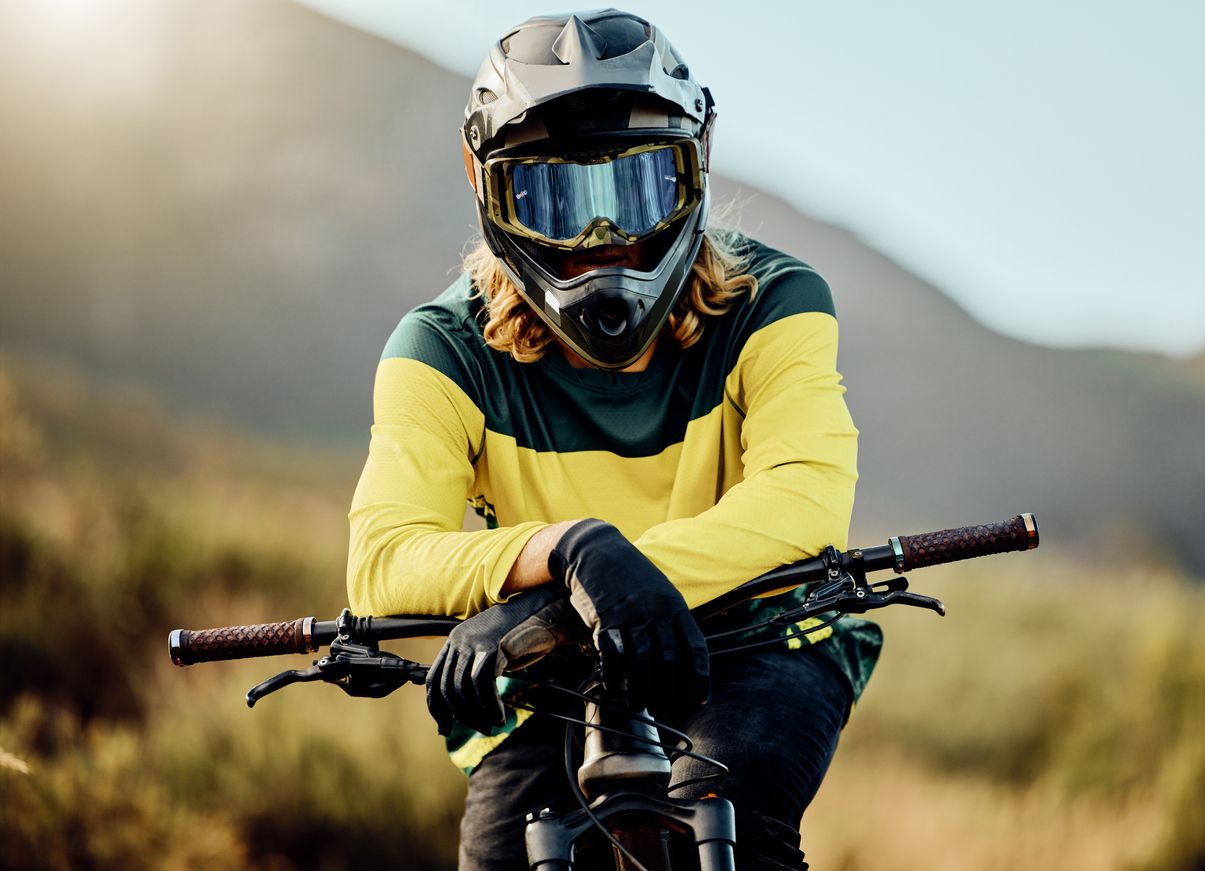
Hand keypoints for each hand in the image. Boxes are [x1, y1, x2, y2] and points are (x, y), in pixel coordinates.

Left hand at [425, 584, 582, 735]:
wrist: (545, 615)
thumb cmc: (519, 638)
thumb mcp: (489, 653)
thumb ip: (472, 671)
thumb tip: (461, 707)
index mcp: (454, 641)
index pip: (433, 679)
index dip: (437, 708)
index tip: (445, 728)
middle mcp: (459, 640)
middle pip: (448, 687)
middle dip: (461, 715)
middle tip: (479, 729)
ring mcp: (475, 643)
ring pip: (463, 688)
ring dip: (476, 714)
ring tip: (491, 726)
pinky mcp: (492, 648)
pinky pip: (482, 684)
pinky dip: (490, 706)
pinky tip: (499, 716)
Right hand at [548, 519, 709, 717]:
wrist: (596, 551)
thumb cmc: (631, 577)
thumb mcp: (660, 592)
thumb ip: (671, 622)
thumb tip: (681, 663)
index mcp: (675, 606)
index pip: (695, 648)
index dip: (699, 678)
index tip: (699, 700)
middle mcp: (656, 610)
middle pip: (668, 660)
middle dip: (667, 691)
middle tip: (663, 710)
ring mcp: (630, 613)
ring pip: (641, 660)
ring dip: (641, 689)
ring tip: (638, 705)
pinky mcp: (605, 616)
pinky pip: (611, 651)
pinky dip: (613, 673)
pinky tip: (612, 684)